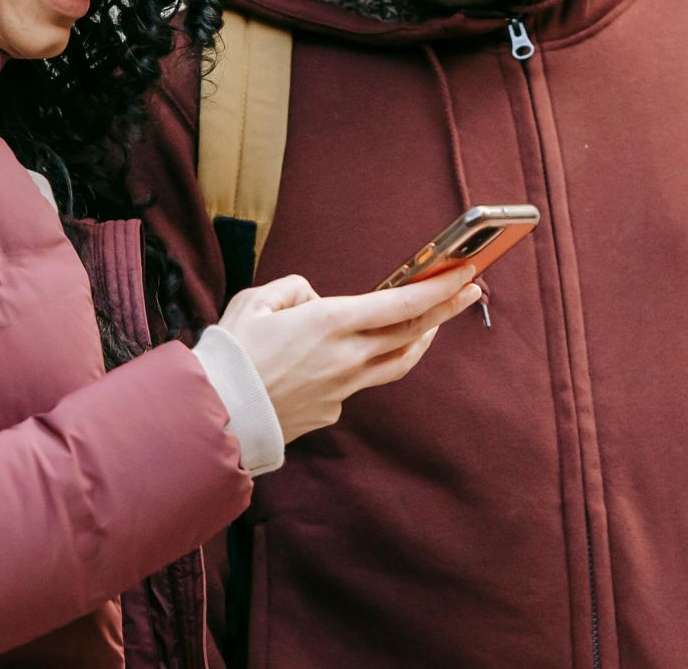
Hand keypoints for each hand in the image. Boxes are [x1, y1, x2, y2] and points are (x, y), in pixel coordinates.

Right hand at [219, 269, 479, 443]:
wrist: (217, 415)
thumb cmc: (232, 355)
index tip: (465, 271)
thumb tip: (314, 298)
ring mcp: (344, 387)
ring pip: (399, 362)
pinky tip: (357, 353)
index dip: (439, 287)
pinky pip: (361, 380)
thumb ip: (293, 289)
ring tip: (433, 322)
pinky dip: (368, 362)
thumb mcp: (255, 301)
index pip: (401, 304)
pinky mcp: (334, 409)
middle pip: (412, 332)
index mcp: (330, 322)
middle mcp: (347, 356)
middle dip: (446, 307)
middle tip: (470, 288)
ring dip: (421, 338)